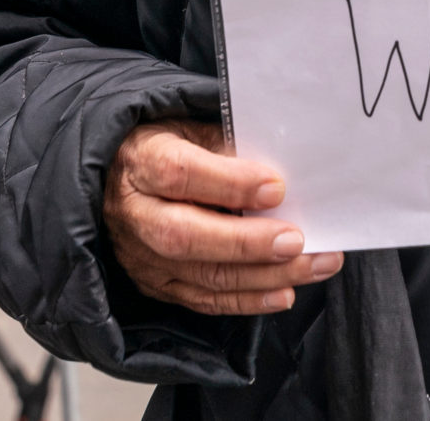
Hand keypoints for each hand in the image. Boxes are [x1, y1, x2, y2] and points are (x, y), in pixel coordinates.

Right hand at [103, 120, 341, 314]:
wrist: (116, 179)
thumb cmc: (163, 146)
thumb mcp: (187, 127)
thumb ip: (226, 147)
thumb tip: (278, 172)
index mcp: (140, 162)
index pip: (179, 174)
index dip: (229, 183)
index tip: (276, 187)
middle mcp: (135, 214)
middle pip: (186, 236)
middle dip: (247, 242)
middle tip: (296, 240)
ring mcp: (141, 256)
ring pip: (201, 276)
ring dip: (264, 276)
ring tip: (313, 265)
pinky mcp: (154, 285)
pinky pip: (202, 300)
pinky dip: (247, 300)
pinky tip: (284, 292)